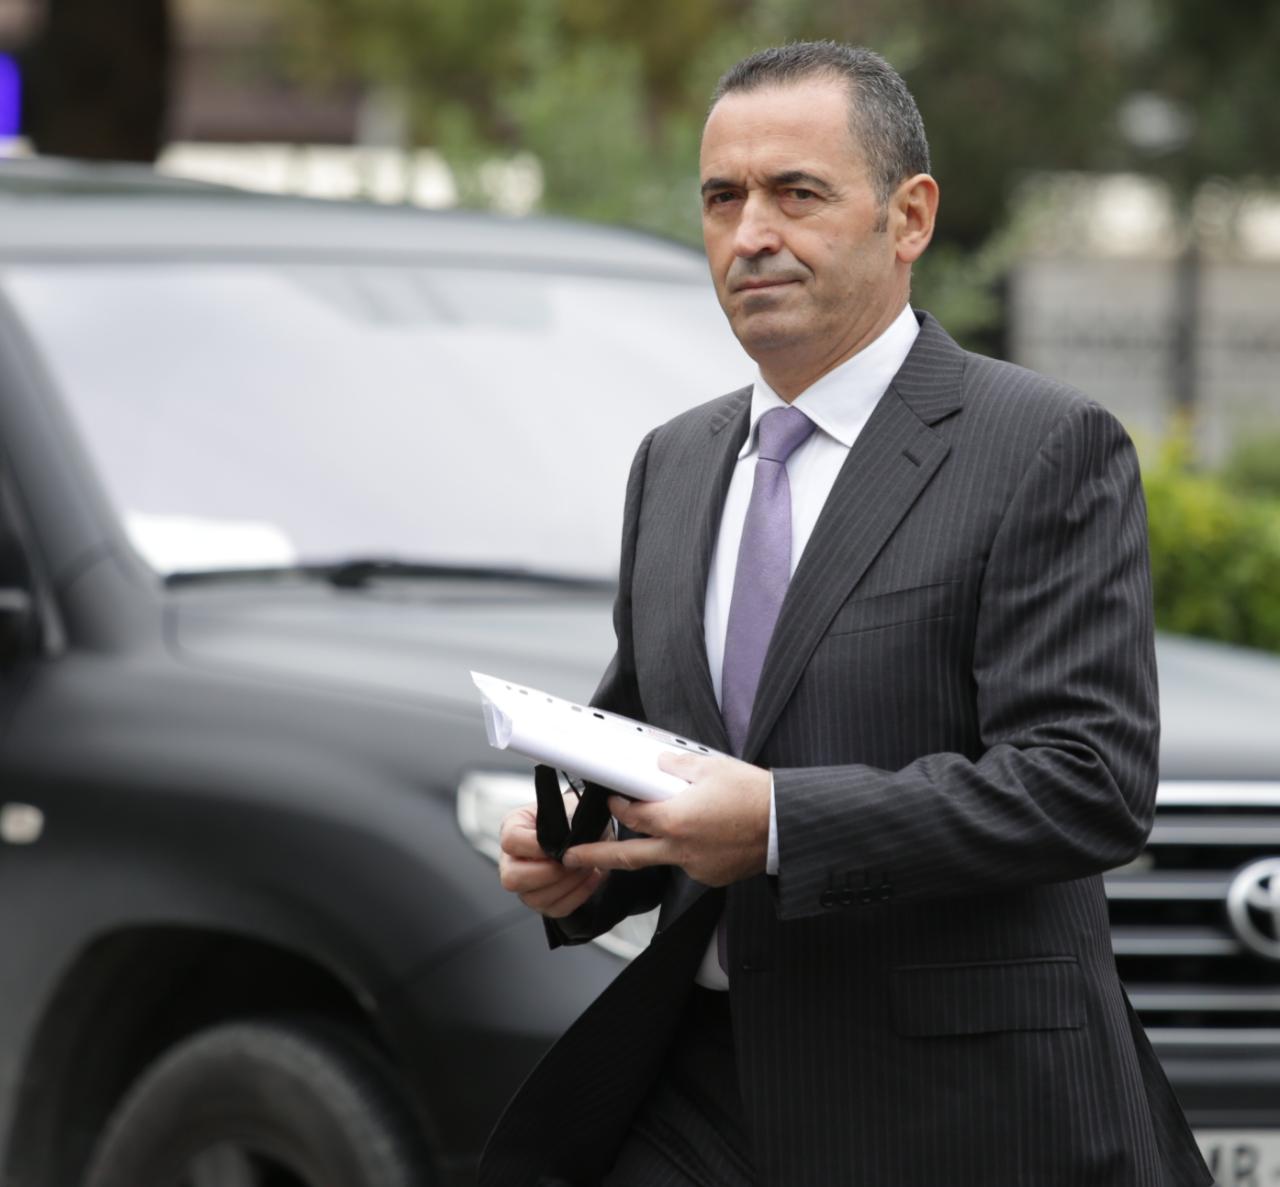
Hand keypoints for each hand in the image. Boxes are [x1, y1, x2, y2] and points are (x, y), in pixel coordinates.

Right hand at [498, 793, 607, 918]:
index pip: (510, 842)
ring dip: (568, 884)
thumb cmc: (573, 816)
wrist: (590, 830)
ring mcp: (525, 885)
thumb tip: (568, 842)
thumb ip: (565, 819)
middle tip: (573, 862)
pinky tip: (592, 877)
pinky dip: (579, 894)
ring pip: (536, 898)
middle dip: (549, 873)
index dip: (534, 846)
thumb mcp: (568, 806)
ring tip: (587, 866)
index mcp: (513, 828)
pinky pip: (556, 909)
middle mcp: (512, 860)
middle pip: (513, 879)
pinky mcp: (543, 902)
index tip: (559, 845)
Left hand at [562, 752, 770, 887]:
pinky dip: (690, 850)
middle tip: (572, 857)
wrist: (785, 826)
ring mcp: (695, 867)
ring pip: (664, 857)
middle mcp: (680, 849)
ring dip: (660, 845)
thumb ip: (676, 766)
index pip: (631, 815)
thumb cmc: (754, 795)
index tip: (614, 800)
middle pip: (628, 855)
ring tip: (685, 825)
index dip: (619, 805)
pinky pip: (690, 863)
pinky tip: (708, 835)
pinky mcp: (711, 877)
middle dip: (595, 856)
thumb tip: (659, 763)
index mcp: (675, 820)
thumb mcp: (711, 767)